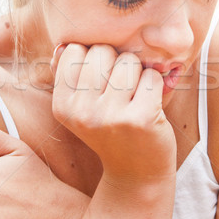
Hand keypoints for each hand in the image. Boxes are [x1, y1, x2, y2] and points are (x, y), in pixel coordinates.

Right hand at [51, 43, 176, 183]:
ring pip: (129, 61)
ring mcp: (111, 117)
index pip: (74, 50)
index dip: (93, 59)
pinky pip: (152, 76)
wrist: (137, 174)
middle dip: (117, 62)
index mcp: (62, 106)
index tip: (100, 82)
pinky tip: (150, 105)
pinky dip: (156, 86)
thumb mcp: (82, 108)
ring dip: (138, 73)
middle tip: (121, 91)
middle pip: (102, 51)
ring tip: (134, 98)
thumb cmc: (111, 131)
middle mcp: (82, 112)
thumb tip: (64, 44)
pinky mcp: (140, 119)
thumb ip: (70, 76)